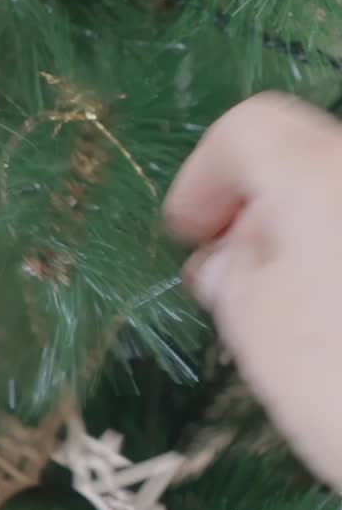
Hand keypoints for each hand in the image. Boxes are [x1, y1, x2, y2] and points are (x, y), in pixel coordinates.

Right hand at [165, 91, 341, 488]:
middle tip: (223, 276)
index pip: (248, 131)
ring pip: (336, 199)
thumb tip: (225, 256)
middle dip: (252, 208)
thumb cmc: (339, 377)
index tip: (183, 238)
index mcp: (321, 172)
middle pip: (301, 159)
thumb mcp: (255, 327)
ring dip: (298, 235)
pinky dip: (335, 258)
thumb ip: (228, 273)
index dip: (201, 178)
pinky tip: (327, 319)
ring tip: (275, 307)